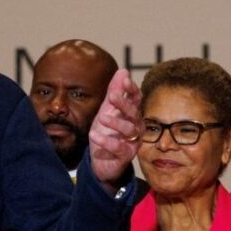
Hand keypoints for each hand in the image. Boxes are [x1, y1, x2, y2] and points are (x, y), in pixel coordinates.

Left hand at [88, 69, 141, 191]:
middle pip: (134, 113)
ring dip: (115, 123)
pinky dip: (107, 142)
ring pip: (129, 130)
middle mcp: (136, 127)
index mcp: (132, 114)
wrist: (101, 160)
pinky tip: (94, 135)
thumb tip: (123, 70)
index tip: (124, 80)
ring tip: (101, 118)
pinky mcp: (126, 156)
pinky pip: (119, 148)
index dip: (132, 89)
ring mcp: (132, 142)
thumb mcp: (108, 110)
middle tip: (111, 96)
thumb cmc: (107, 132)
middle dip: (124, 104)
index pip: (136, 99)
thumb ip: (115, 91)